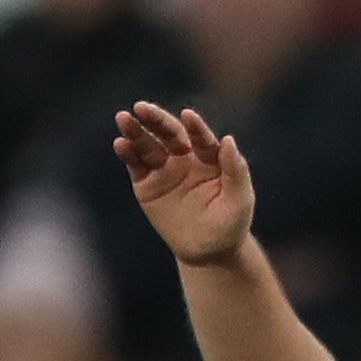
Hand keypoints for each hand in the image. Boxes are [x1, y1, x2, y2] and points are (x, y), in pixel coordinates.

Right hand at [114, 101, 254, 264]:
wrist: (209, 252)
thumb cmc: (230, 225)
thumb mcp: (240, 201)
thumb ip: (236, 171)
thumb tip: (229, 139)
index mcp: (210, 158)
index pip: (201, 138)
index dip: (195, 127)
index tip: (188, 116)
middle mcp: (186, 157)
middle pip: (170, 133)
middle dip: (156, 120)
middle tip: (141, 107)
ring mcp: (164, 168)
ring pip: (148, 145)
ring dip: (135, 131)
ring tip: (123, 119)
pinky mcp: (146, 182)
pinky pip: (136, 164)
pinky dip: (127, 153)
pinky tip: (121, 144)